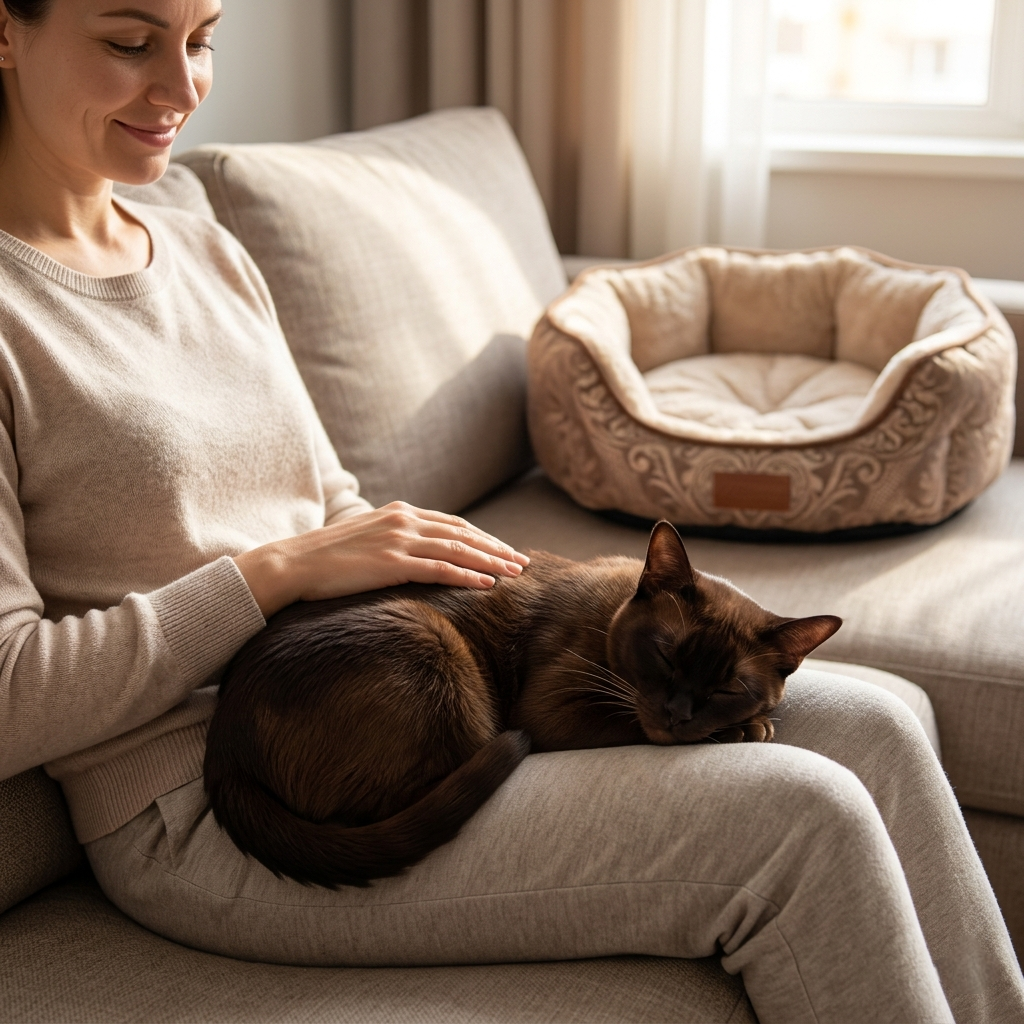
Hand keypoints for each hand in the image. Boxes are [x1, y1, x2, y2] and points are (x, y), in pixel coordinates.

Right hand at [234, 502, 529, 617]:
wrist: (292, 563)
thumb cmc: (326, 558)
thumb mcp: (366, 538)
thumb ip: (393, 539)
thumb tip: (414, 554)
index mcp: (399, 512)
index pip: (453, 523)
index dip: (483, 537)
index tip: (504, 550)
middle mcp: (403, 520)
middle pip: (463, 533)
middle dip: (496, 548)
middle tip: (522, 562)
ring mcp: (398, 540)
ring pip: (458, 549)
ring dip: (491, 562)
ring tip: (515, 573)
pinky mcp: (392, 563)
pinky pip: (440, 569)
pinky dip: (467, 575)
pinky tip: (487, 585)